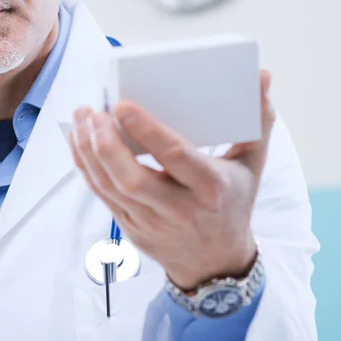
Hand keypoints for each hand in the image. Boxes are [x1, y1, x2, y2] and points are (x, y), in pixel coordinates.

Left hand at [70, 70, 274, 290]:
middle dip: (106, 144)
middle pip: (133, 178)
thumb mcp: (252, 165)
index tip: (122, 104)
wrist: (216, 263)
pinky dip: (85, 166)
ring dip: (88, 151)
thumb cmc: (232, 202)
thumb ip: (257, 120)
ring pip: (110, 187)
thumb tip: (262, 77)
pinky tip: (78, 140)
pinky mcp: (130, 228)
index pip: (175, 157)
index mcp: (211, 188)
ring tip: (81, 118)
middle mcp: (179, 209)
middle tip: (94, 111)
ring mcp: (150, 222)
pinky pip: (101, 195)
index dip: (146, 130)